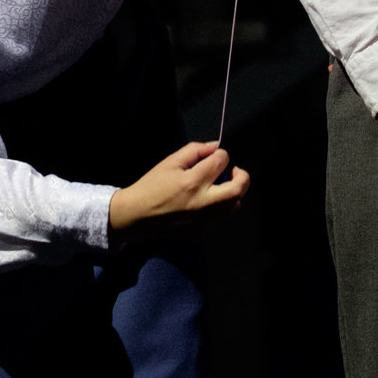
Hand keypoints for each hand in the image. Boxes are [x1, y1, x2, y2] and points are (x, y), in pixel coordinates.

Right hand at [109, 141, 249, 239]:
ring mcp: (203, 220)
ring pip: (234, 205)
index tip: (215, 156)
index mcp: (191, 182)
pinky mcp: (201, 231)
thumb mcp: (170, 162)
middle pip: (238, 189)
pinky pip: (222, 216)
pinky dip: (222, 205)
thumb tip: (216, 147)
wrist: (135, 215)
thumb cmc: (151, 186)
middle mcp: (201, 203)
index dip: (221, 155)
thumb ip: (195, 150)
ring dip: (233, 192)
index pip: (221, 162)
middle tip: (234, 171)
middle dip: (242, 176)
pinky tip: (208, 199)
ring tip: (219, 185)